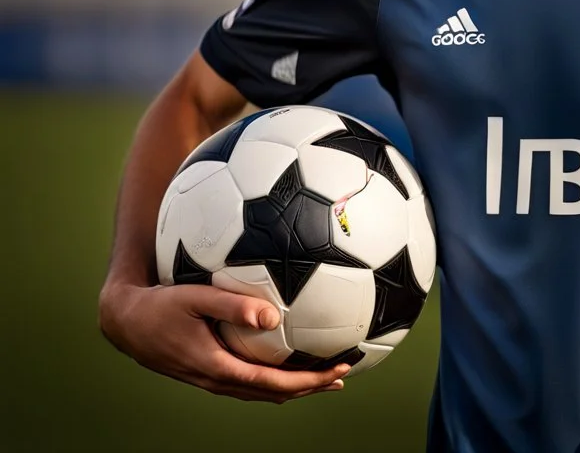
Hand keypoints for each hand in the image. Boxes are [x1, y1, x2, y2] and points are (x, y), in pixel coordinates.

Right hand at [99, 282, 349, 401]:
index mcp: (218, 367)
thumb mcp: (195, 297)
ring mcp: (211, 379)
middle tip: (343, 373)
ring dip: (294, 386)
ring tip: (323, 375)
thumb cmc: (160, 305)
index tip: (338, 370)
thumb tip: (272, 317)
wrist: (125, 321)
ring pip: (261, 392)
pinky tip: (284, 362)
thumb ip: (233, 305)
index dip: (310, 381)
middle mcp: (217, 380)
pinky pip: (248, 383)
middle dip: (310, 387)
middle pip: (273, 393)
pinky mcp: (207, 371)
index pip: (274, 383)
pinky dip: (274, 379)